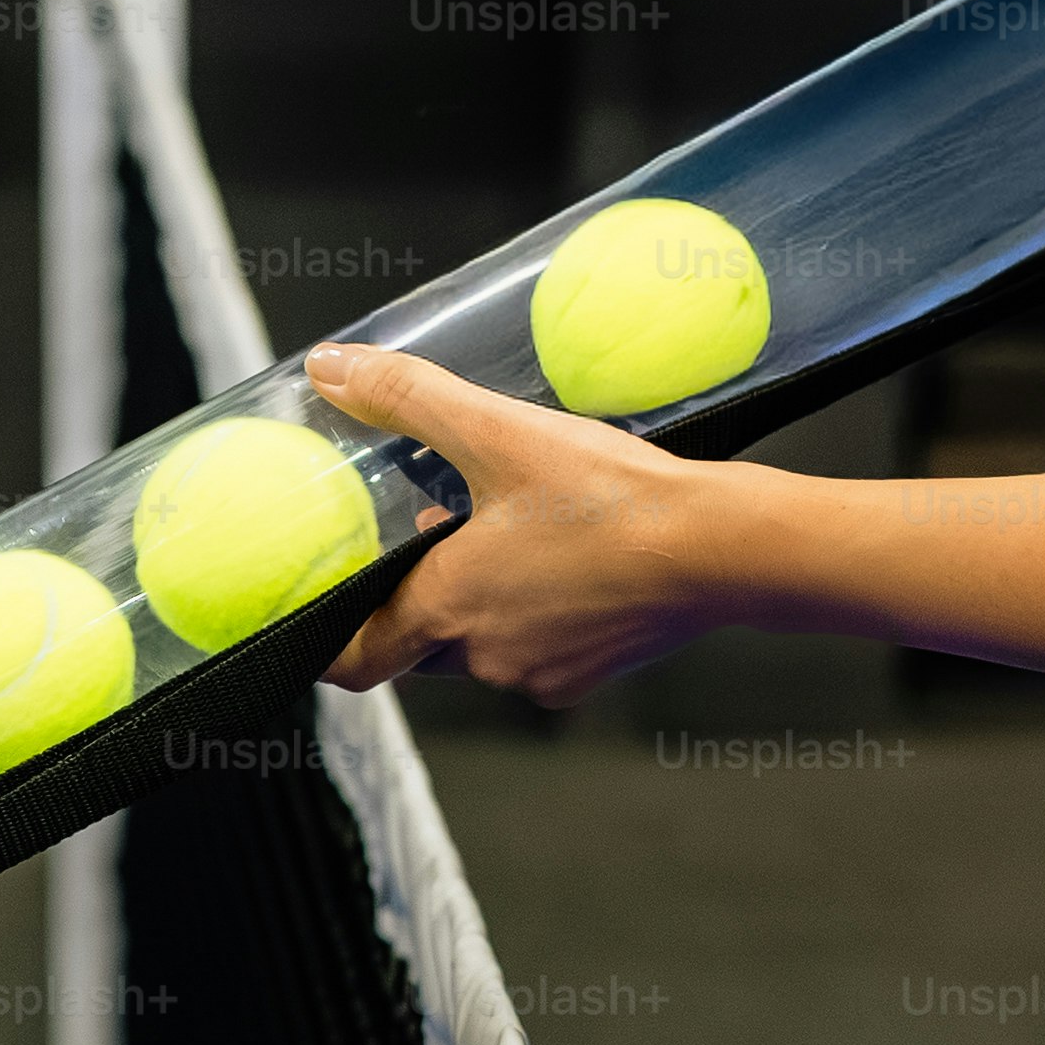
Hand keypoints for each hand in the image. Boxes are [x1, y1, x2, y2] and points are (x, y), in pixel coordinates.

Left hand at [306, 341, 745, 705]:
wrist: (722, 549)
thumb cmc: (612, 499)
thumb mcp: (497, 431)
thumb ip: (407, 397)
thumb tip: (330, 367)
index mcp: (447, 610)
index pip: (357, 659)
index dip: (331, 643)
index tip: (322, 617)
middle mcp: (485, 659)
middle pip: (419, 647)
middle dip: (416, 599)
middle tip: (427, 541)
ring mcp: (540, 675)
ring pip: (482, 646)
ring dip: (480, 600)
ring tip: (503, 531)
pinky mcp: (590, 677)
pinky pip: (540, 650)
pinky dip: (537, 612)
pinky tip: (562, 558)